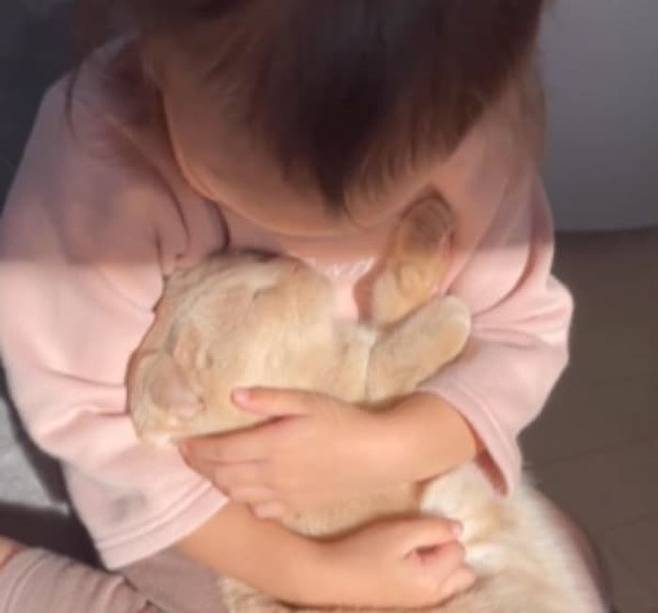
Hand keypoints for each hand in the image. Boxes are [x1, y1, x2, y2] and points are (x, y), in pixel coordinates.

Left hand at [180, 388, 398, 516]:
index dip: (197, 448)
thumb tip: (233, 395)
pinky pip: (261, 510)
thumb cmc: (343, 421)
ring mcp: (284, 494)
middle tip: (189, 455)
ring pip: (238, 495)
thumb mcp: (307, 401)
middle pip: (223, 475)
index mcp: (272, 445)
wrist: (378, 455)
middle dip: (200, 466)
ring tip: (212, 469)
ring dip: (218, 483)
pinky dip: (245, 501)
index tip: (181, 442)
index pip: (221, 450)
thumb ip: (269, 399)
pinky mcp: (297, 506)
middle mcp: (272, 474)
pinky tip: (246, 489)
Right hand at [310, 517, 475, 608]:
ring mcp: (422, 603)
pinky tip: (412, 565)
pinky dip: (434, 575)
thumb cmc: (364, 550)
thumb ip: (433, 529)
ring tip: (418, 552)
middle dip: (451, 553)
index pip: (459, 549)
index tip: (417, 530)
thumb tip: (459, 529)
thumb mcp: (399, 532)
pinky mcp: (410, 602)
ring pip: (453, 582)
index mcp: (433, 579)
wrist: (331, 576)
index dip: (441, 533)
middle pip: (464, 571)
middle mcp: (433, 596)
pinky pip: (439, 589)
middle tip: (423, 541)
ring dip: (444, 565)